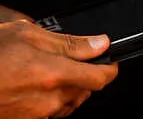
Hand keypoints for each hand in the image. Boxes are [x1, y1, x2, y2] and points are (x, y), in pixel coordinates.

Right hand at [0, 16, 116, 118]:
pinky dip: (50, 99)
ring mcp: (37, 114)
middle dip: (85, 75)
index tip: (109, 60)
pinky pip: (49, 112)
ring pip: (68, 102)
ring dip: (68, 88)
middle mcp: (50, 99)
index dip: (110, 67)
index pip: (101, 78)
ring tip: (48, 71)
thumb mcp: (28, 35)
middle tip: (69, 59)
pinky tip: (35, 85)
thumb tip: (100, 44)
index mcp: (55, 74)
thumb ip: (69, 43)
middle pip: (86, 91)